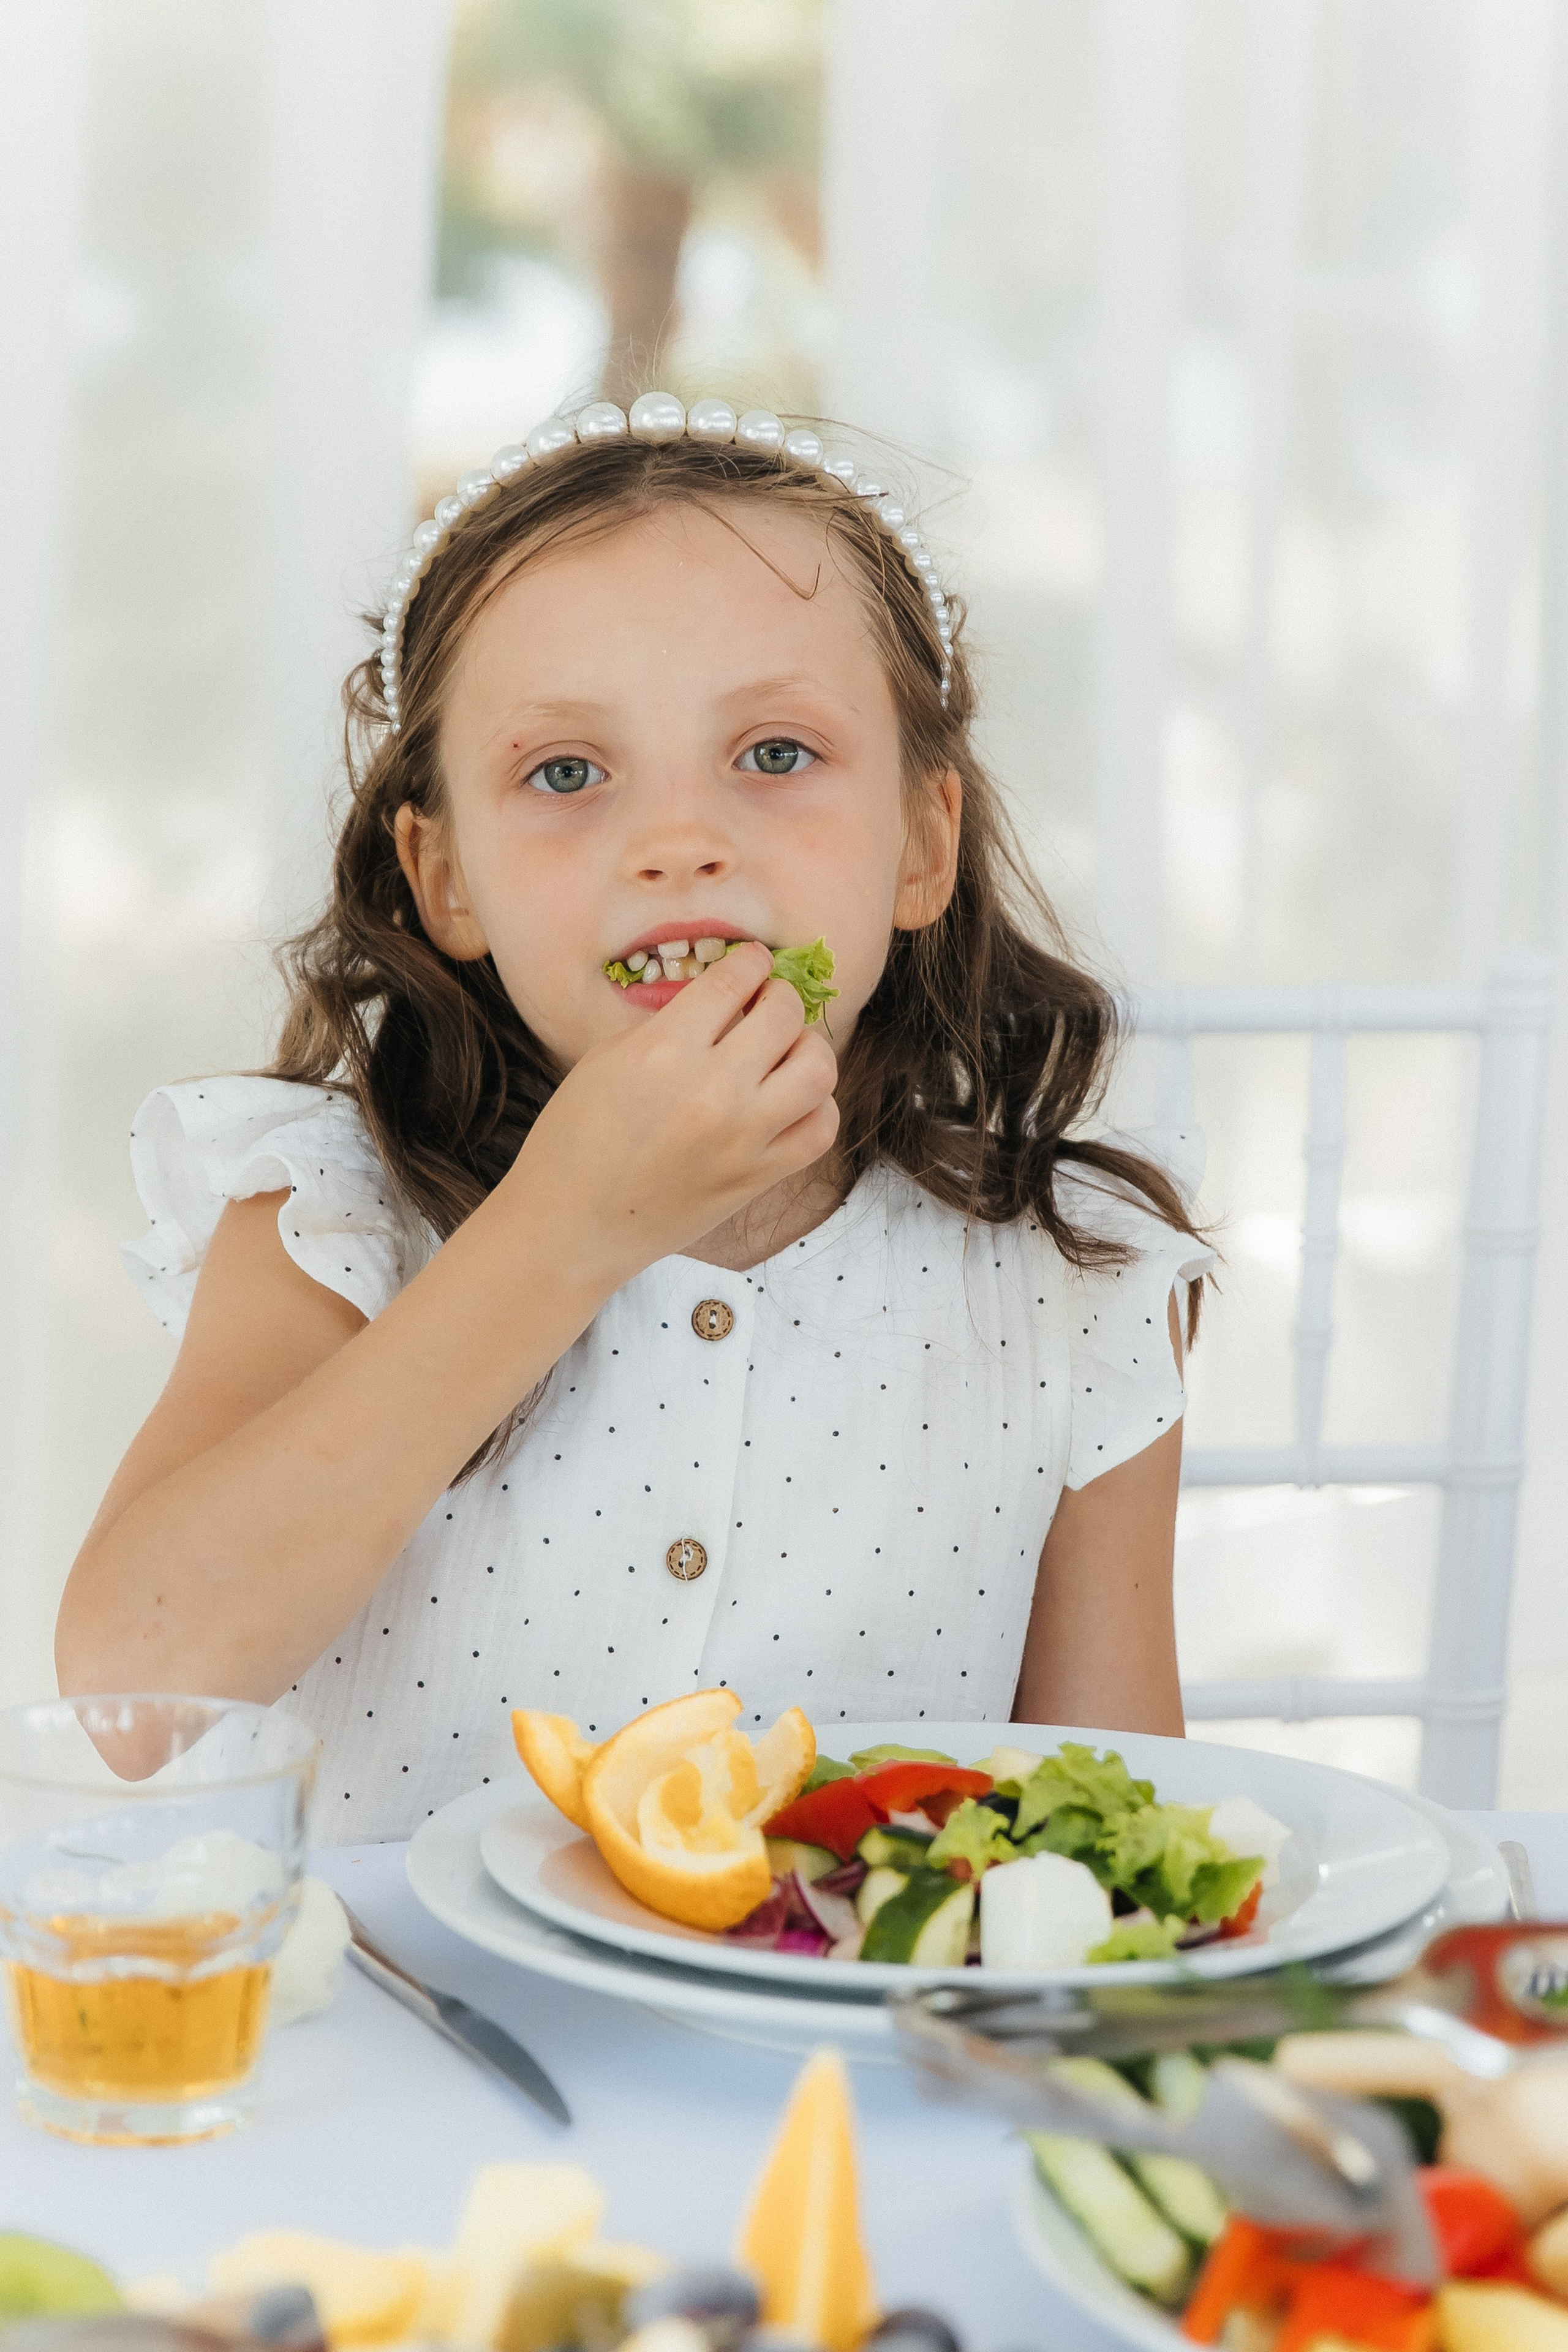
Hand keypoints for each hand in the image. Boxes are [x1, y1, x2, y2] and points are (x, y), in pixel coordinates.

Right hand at [505, 942, 839, 1280]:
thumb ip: (666, 1024)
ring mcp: (741, 1138)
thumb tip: (718, 1000)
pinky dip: (816, 1106)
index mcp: (662, 1051)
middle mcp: (710, 1091)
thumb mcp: (605, 1060)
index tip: (751, 963)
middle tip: (766, 1003)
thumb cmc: (574, 1141)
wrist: (571, 1227)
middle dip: (778, 996)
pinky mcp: (758, 1178)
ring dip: (807, 1047)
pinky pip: (820, 1129)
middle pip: (783, 1015)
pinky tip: (791, 1101)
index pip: (732, 980)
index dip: (749, 962)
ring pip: (817, 1068)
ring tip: (785, 1051)